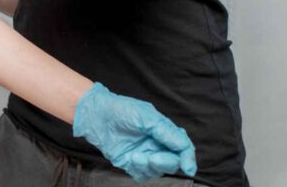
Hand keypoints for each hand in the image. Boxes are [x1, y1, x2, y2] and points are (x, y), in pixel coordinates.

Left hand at [73, 83, 196, 182]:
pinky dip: (140, 170)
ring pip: (157, 171)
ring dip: (150, 166)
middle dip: (166, 163)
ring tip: (136, 156)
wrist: (97, 115)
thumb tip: (185, 147)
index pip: (183, 148)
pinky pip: (142, 175)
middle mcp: (157, 145)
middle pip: (172, 163)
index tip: (189, 168)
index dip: (188, 158)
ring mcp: (144, 155)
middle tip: (154, 157)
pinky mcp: (132, 164)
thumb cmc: (122, 111)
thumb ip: (167, 132)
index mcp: (164, 132)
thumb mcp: (147, 117)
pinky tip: (132, 158)